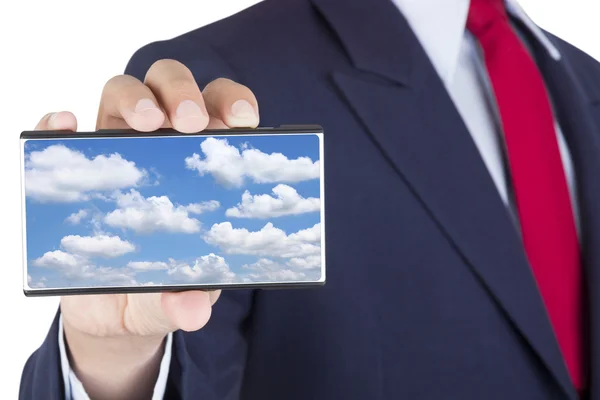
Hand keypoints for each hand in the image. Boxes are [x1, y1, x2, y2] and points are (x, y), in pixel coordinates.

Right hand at [34, 59, 259, 399]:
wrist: (113, 311)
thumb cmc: (160, 288)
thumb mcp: (176, 299)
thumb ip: (184, 302)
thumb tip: (191, 310)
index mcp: (203, 164)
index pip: (223, 113)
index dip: (234, 103)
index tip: (243, 120)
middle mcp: (162, 144)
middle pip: (174, 87)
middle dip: (184, 92)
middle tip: (190, 122)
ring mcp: (116, 148)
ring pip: (124, 92)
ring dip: (136, 96)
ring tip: (145, 120)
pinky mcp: (74, 165)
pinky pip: (61, 130)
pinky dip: (59, 121)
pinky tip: (66, 125)